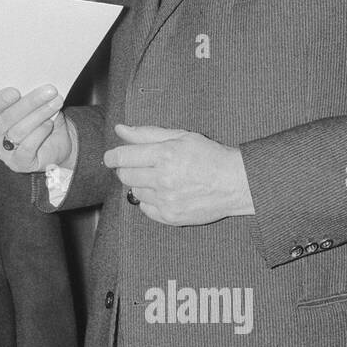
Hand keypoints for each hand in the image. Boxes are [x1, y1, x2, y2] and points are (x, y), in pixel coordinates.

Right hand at [0, 86, 68, 172]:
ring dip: (39, 115)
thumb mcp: (36, 105)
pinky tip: (49, 124)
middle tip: (49, 91)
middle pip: (7, 118)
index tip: (16, 91)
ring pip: (18, 131)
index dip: (0, 100)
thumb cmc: (42, 119)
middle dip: (29, 103)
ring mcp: (4, 151)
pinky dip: (40, 133)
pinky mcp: (18, 163)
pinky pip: (27, 148)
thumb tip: (39, 88)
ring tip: (55, 104)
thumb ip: (30, 97)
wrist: (57, 143)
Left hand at [104, 123, 254, 224]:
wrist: (236, 183)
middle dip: (127, 169)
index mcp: (164, 155)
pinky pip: (145, 209)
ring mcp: (166, 200)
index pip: (123, 157)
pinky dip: (150, 201)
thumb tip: (120, 129)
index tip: (111, 158)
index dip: (112, 156)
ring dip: (140, 185)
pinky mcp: (171, 217)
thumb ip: (146, 133)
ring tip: (159, 179)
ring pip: (134, 192)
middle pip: (125, 176)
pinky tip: (165, 193)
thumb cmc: (209, 156)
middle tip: (140, 166)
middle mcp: (163, 179)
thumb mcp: (180, 136)